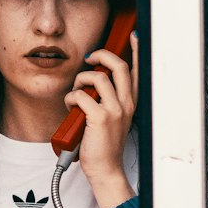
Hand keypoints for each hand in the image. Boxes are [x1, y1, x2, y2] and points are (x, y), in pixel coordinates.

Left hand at [64, 30, 138, 207]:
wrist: (105, 170)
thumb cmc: (105, 147)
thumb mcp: (113, 120)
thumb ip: (108, 101)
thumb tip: (93, 83)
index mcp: (131, 103)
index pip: (137, 71)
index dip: (136, 51)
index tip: (134, 37)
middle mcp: (126, 104)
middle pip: (119, 66)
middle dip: (101, 55)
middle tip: (89, 59)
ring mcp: (115, 110)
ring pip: (97, 77)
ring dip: (80, 80)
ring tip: (76, 92)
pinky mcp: (100, 118)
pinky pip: (81, 95)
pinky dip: (70, 98)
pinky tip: (70, 107)